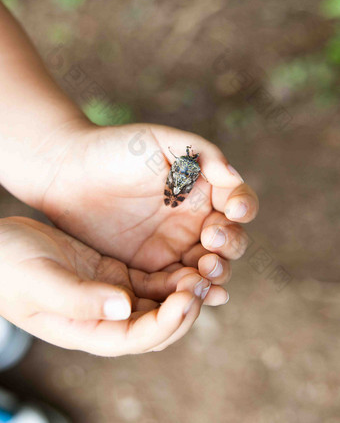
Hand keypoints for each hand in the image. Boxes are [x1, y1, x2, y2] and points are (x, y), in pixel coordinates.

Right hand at [0, 217, 207, 354]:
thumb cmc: (9, 267)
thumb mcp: (39, 282)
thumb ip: (79, 300)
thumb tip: (122, 308)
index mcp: (88, 329)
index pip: (138, 338)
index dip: (168, 322)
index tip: (187, 297)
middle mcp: (105, 318)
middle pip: (158, 326)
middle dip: (185, 309)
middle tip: (206, 282)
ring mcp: (111, 297)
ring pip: (159, 304)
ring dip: (183, 292)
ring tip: (204, 270)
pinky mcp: (114, 275)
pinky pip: (152, 282)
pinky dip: (171, 276)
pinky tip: (187, 261)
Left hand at [35, 122, 258, 305]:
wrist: (66, 173)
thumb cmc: (114, 149)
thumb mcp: (159, 140)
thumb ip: (200, 154)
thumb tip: (234, 177)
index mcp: (201, 188)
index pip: (237, 202)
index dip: (242, 208)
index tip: (232, 211)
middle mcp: (193, 219)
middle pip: (230, 239)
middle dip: (229, 243)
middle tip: (210, 239)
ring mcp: (173, 245)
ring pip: (209, 266)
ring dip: (216, 271)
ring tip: (205, 269)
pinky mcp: (150, 267)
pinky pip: (178, 283)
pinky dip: (193, 291)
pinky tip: (197, 294)